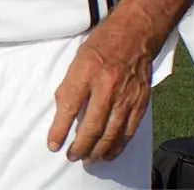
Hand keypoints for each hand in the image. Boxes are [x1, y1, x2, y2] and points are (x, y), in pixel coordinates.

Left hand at [46, 21, 152, 162]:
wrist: (135, 34)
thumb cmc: (102, 45)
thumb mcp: (77, 60)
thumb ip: (69, 86)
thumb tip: (62, 113)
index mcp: (86, 72)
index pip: (68, 107)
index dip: (59, 130)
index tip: (53, 145)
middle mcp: (107, 86)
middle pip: (92, 127)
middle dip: (80, 147)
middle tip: (72, 156)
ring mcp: (126, 96)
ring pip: (111, 134)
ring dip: (97, 151)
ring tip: (88, 159)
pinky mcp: (140, 103)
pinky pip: (128, 131)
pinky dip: (118, 146)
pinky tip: (109, 154)